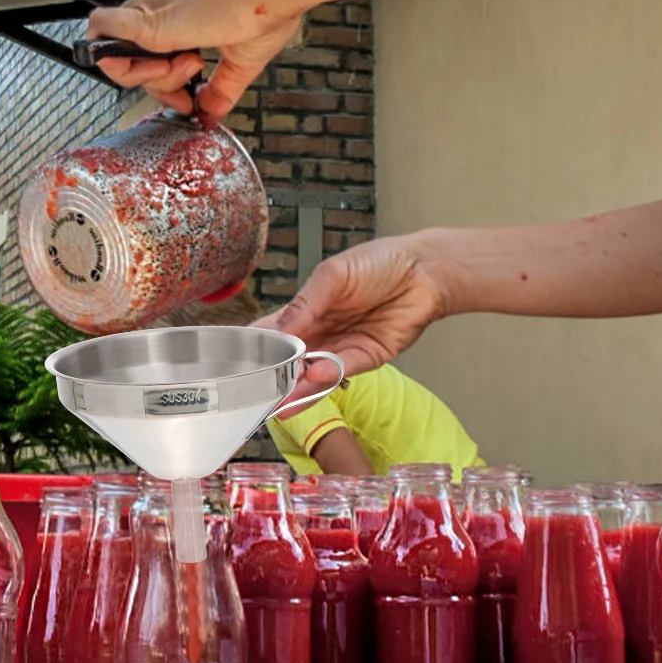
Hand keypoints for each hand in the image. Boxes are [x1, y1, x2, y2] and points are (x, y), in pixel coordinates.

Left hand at [87, 0, 301, 118]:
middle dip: (161, 83)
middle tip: (192, 78)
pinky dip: (116, 58)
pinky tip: (156, 68)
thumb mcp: (238, 62)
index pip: (149, 51)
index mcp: (176, 5)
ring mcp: (149, 5)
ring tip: (191, 64)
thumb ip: (219, 90)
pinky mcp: (147, 18)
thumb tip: (210, 113)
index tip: (187, 98)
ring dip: (150, 76)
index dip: (164, 83)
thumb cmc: (265, 11)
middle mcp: (157, 0)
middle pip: (133, 55)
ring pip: (120, 52)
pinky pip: (104, 33)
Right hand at [259, 234, 454, 382]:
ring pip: (314, 374)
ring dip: (298, 387)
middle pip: (290, 360)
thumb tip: (281, 328)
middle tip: (256, 390)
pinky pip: (344, 370)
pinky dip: (328, 376)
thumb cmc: (378, 263)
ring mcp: (343, 347)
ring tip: (280, 399)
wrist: (423, 270)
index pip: (272, 333)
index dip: (255, 347)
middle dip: (274, 376)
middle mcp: (321, 332)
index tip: (237, 362)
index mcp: (306, 310)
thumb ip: (306, 302)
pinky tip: (314, 376)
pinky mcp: (368, 358)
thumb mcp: (334, 275)